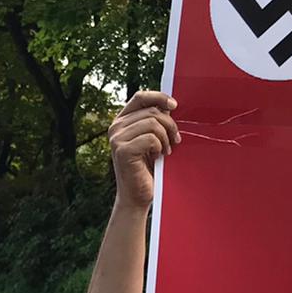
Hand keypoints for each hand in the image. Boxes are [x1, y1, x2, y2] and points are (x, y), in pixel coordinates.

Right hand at [109, 91, 179, 210]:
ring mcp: (117, 139)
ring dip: (166, 137)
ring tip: (166, 151)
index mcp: (122, 121)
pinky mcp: (123, 150)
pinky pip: (151, 137)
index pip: (140, 97)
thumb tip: (170, 104)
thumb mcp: (154, 139)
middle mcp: (116, 128)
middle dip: (169, 125)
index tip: (174, 106)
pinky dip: (160, 147)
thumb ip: (156, 121)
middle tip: (175, 141)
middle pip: (152, 111)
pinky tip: (158, 156)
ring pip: (153, 123)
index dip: (159, 97)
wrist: (139, 196)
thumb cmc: (148, 168)